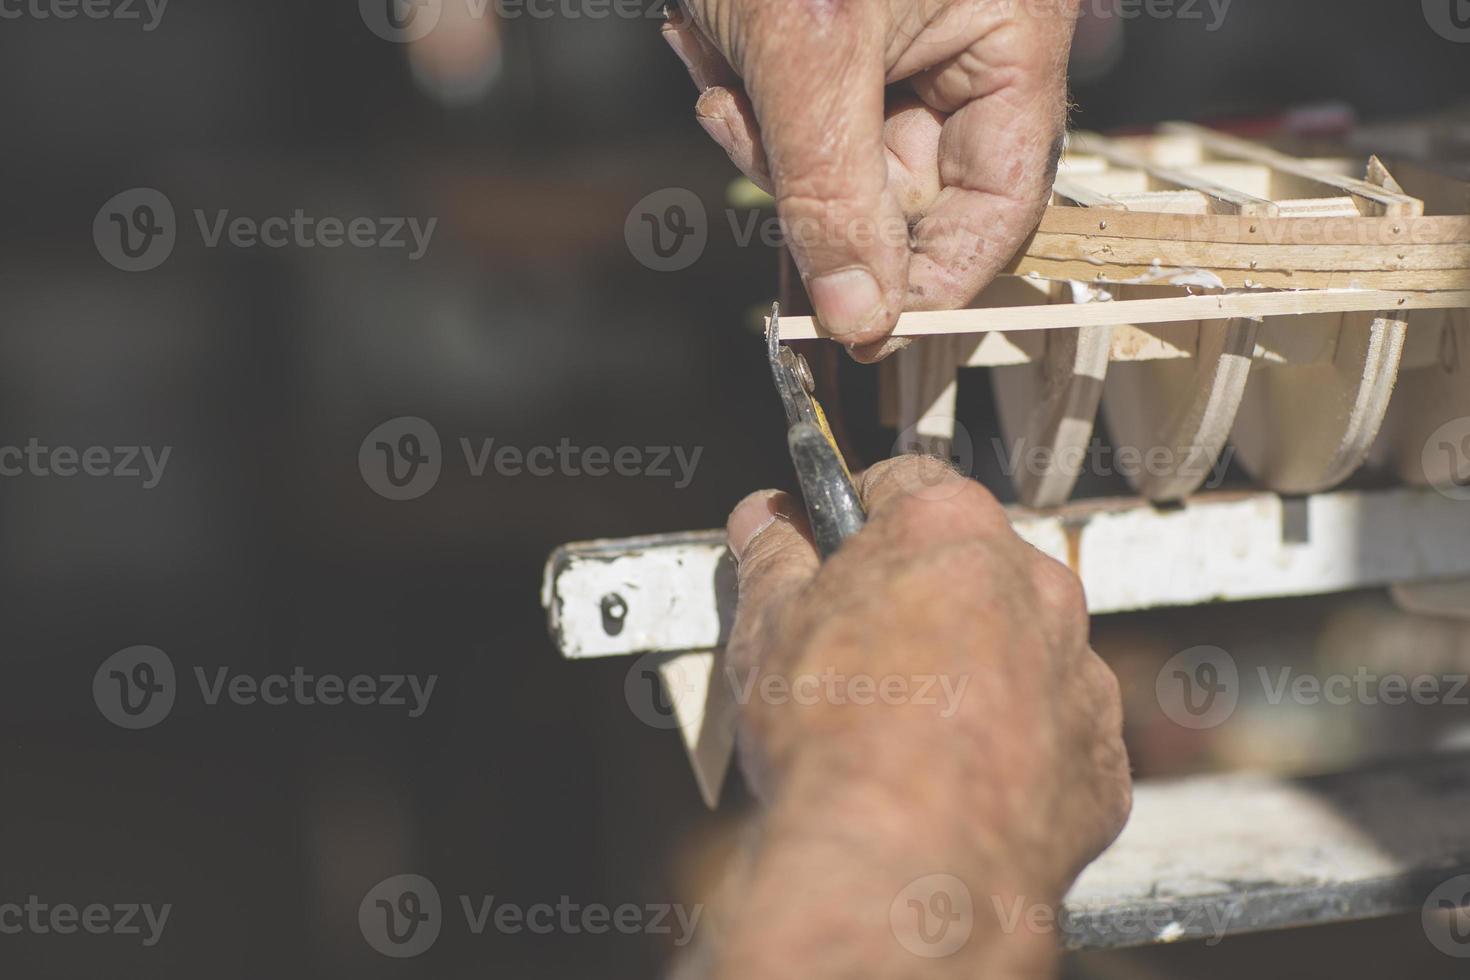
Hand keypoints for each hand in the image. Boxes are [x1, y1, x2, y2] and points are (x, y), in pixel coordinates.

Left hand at [664, 0, 1077, 359]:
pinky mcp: (824, 34)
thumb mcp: (811, 49)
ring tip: (723, 47)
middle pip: (899, 187)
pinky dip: (737, 82)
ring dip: (760, 125)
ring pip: (828, 155)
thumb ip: (836, 196)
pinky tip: (710, 31)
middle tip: (750, 120)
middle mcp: (963, 43)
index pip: (996, 204)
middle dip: (810, 172)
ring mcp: (891, 39)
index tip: (861, 324)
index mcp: (1011, 37)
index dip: (932, 276)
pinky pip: (785, 109)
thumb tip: (861, 319)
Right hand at [709, 457, 1128, 977]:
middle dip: (925, 597)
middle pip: (975, 567)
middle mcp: (1036, 586)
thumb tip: (764, 520)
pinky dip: (1017, 751)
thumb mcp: (768, 627)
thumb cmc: (834, 737)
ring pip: (1025, 650)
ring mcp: (1080, 673)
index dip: (860, 516)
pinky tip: (957, 787)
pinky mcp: (1100, 759)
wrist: (901, 868)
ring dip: (979, 673)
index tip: (834, 549)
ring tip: (910, 736)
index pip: (906, 484)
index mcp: (952, 531)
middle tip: (865, 655)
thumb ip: (772, 558)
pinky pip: (1057, 734)